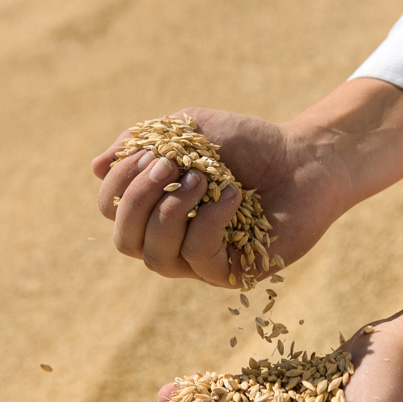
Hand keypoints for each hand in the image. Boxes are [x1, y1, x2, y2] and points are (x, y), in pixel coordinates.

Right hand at [91, 106, 346, 286]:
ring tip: (203, 178)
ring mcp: (201, 261)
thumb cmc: (249, 143)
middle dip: (137, 200)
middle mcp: (173, 239)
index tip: (152, 153)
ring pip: (155, 257)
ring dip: (170, 211)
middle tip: (170, 166)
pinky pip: (199, 258)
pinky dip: (208, 221)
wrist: (306, 157)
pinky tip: (232, 195)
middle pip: (124, 240)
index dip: (120, 184)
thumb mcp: (191, 129)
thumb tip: (96, 167)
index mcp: (158, 206)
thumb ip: (144, 142)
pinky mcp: (233, 272)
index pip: (112, 210)